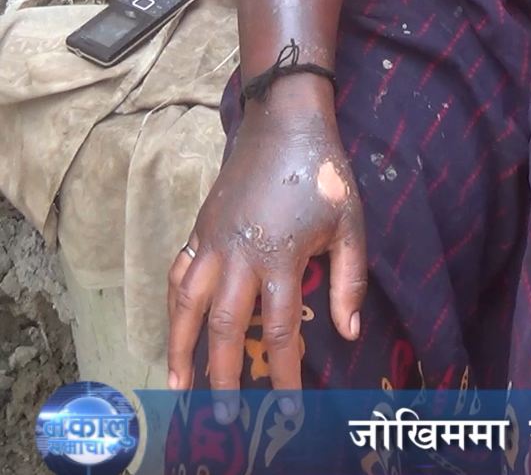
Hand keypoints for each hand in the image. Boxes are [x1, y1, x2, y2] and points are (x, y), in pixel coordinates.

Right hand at [166, 79, 365, 422]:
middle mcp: (238, 256)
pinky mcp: (201, 227)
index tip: (287, 408)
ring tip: (177, 385)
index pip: (278, 331)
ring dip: (180, 347)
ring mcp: (213, 242)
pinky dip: (172, 304)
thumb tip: (349, 334)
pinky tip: (173, 326)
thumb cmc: (324, 174)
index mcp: (279, 259)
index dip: (282, 373)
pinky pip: (177, 273)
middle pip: (224, 328)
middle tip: (224, 415)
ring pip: (186, 305)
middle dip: (223, 374)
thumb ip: (350, 281)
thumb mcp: (350, 226)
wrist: (285, 123)